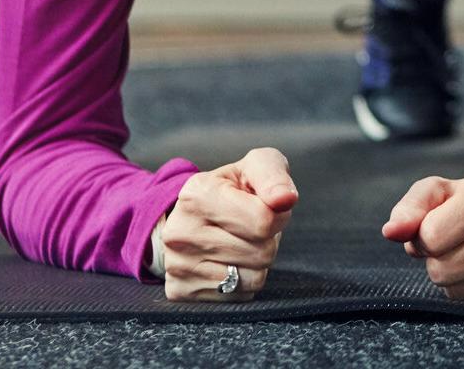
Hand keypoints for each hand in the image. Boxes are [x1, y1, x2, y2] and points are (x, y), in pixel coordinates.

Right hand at [163, 147, 297, 301]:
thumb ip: (273, 176)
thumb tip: (285, 199)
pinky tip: (229, 259)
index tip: (268, 206)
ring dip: (258, 260)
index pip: (263, 220)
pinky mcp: (180, 291)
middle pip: (262, 252)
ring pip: (254, 278)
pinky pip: (239, 296)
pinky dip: (243, 280)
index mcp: (198, 194)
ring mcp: (177, 265)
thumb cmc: (232, 187)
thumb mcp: (254, 166)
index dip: (278, 215)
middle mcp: (182, 232)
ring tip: (241, 240)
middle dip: (268, 238)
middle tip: (252, 225)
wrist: (193, 213)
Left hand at [383, 174, 463, 302]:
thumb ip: (411, 206)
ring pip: (458, 292)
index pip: (431, 236)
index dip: (424, 236)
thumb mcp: (443, 191)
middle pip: (442, 269)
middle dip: (438, 259)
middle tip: (456, 244)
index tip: (436, 227)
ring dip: (455, 278)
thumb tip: (390, 231)